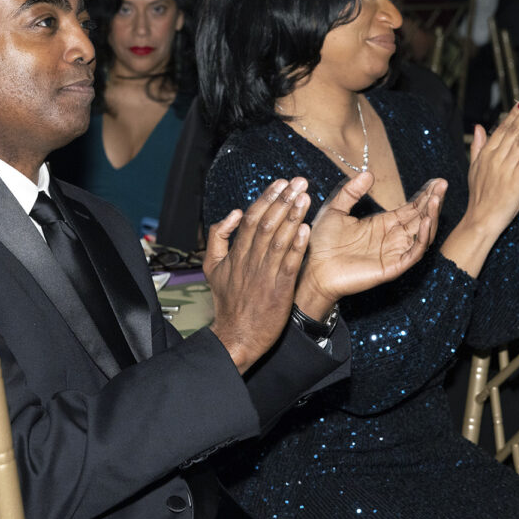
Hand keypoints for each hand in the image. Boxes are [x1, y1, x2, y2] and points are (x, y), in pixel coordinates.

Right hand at [204, 178, 310, 373]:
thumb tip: (234, 213)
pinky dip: (297, 246)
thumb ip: (219, 237)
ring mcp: (265, 274)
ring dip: (293, 216)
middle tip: (298, 181)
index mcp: (236, 253)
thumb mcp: (212, 267)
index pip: (253, 218)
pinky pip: (289, 264)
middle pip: (267, 223)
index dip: (268, 198)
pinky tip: (306, 230)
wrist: (235, 336)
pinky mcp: (279, 290)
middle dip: (283, 199)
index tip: (282, 182)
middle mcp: (250, 260)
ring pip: (279, 239)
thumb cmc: (228, 302)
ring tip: (305, 197)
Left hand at [294, 172, 446, 320]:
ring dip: (430, 217)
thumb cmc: (322, 243)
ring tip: (435, 199)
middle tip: (443, 184)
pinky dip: (421, 238)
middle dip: (433, 202)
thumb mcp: (335, 210)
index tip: (436, 181)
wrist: (312, 269)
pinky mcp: (391, 268)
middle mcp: (391, 238)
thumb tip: (368, 173)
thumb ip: (351, 192)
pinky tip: (425, 221)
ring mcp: (393, 253)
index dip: (424, 195)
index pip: (410, 208)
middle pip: (420, 218)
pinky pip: (412, 253)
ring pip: (421, 235)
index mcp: (382, 225)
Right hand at [465, 97, 518, 234]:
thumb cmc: (479, 195)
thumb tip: (478, 127)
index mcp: (485, 155)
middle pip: (511, 132)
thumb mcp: (473, 168)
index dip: (512, 115)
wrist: (481, 218)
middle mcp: (495, 159)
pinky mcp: (516, 180)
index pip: (501, 130)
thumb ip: (477, 146)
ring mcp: (505, 169)